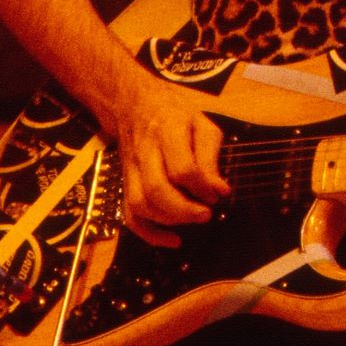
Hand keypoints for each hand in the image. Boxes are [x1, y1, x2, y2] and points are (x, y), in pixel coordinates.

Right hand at [109, 76, 231, 246]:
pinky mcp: (125, 184)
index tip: (218, 194)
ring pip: (140, 204)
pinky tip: (171, 240)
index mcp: (167, 132)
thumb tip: (220, 190)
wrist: (134, 106)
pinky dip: (148, 233)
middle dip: (184, 210)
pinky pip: (129, 215)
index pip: (181, 167)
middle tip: (206, 214)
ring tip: (194, 218)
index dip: (202, 186)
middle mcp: (144, 153)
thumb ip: (211, 156)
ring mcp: (130, 170)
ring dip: (169, 220)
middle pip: (156, 190)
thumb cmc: (174, 115)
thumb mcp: (202, 124)